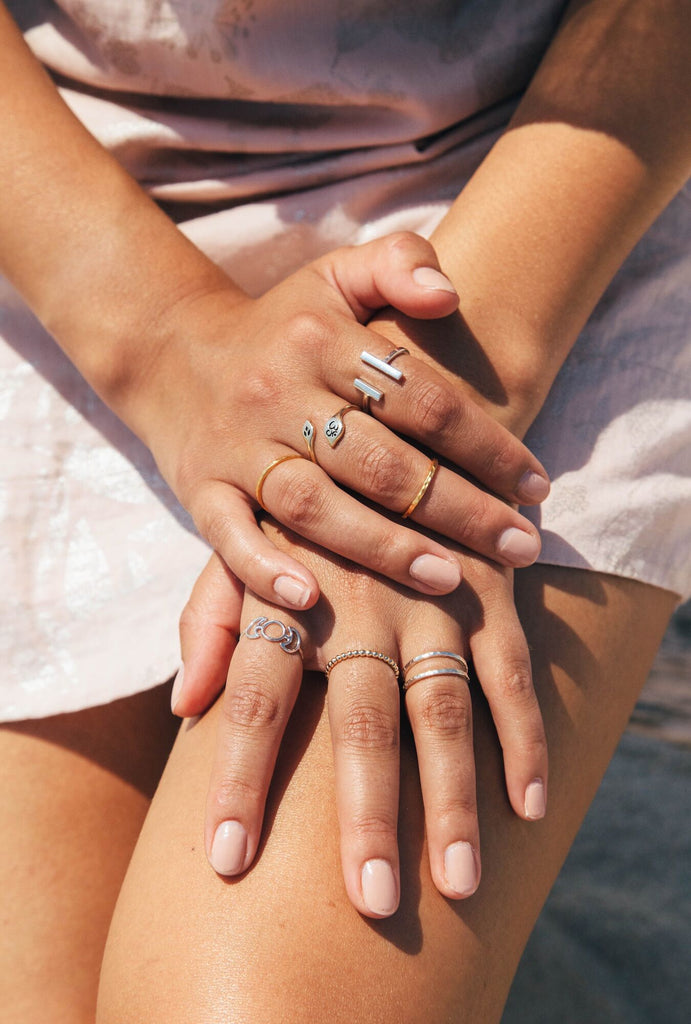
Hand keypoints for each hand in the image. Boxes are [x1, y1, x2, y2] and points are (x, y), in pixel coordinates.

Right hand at [134, 233, 548, 611]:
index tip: (538, 487)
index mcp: (321, 338)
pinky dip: (264, 568)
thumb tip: (451, 296)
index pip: (423, 397)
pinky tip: (311, 597)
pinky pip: (228, 534)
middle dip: (460, 508)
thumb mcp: (334, 276)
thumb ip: (398, 264)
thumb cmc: (280, 327)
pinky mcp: (199, 490)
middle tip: (523, 546)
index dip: (489, 444)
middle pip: (382, 460)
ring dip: (385, 547)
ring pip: (315, 505)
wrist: (172, 354)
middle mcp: (278, 392)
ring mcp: (236, 446)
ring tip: (453, 579)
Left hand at [174, 523, 547, 918]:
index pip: (255, 695)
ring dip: (454, 797)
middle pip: (358, 718)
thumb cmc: (297, 501)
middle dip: (365, 812)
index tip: (227, 861)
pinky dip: (524, 738)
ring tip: (458, 881)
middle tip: (371, 900)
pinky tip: (528, 807)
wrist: (381, 416)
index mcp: (287, 590)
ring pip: (442, 706)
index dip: (239, 779)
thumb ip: (208, 617)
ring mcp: (430, 592)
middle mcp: (358, 596)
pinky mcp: (489, 585)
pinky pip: (511, 670)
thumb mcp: (235, 538)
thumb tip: (183, 706)